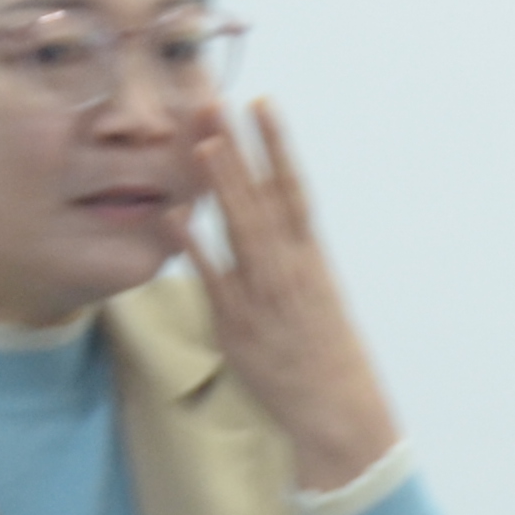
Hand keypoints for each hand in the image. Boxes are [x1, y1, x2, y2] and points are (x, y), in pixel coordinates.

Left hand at [190, 101, 401, 490]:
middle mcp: (290, 270)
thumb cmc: (326, 356)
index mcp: (312, 260)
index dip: (277, 146)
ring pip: (243, 230)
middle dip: (242, 149)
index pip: (293, 190)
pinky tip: (175, 216)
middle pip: (264, 198)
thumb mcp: (317, 298)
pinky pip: (214, 279)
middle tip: (218, 102)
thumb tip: (262, 223)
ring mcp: (265, 295)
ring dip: (225, 186)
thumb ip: (287, 259)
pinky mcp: (239, 325)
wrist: (339, 412)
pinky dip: (196, 247)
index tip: (263, 104)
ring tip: (205, 143)